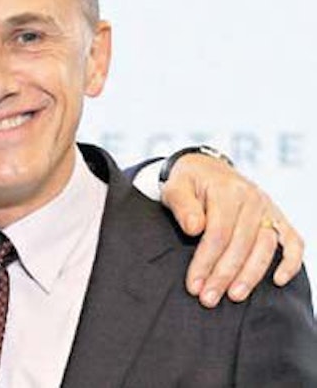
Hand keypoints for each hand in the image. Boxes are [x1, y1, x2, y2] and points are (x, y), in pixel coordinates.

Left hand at [159, 154, 303, 307]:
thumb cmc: (187, 183)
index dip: (205, 262)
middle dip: (224, 275)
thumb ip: (182, 206)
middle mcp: (252, 199)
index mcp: (227, 190)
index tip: (194, 285)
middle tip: (208, 299)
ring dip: (251, 275)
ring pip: (266, 247)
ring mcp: (268, 208)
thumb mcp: (174, 187)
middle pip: (241, 244)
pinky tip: (278, 281)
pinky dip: (290, 262)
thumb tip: (194, 228)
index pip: (218, 233)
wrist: (205, 168)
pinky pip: (293, 241)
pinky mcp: (278, 217)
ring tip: (234, 297)